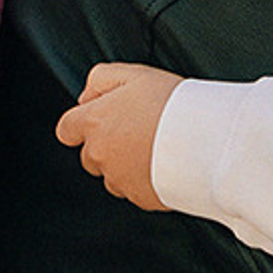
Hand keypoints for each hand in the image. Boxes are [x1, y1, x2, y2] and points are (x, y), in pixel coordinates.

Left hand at [56, 62, 184, 209]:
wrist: (205, 140)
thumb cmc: (172, 104)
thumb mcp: (133, 74)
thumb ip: (100, 79)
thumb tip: (86, 96)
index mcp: (93, 123)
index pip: (66, 130)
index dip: (81, 125)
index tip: (100, 121)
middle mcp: (100, 154)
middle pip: (89, 156)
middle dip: (106, 147)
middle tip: (137, 133)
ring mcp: (119, 179)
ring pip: (112, 177)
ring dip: (125, 167)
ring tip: (155, 150)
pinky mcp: (141, 198)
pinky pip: (136, 192)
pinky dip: (146, 182)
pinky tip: (166, 166)